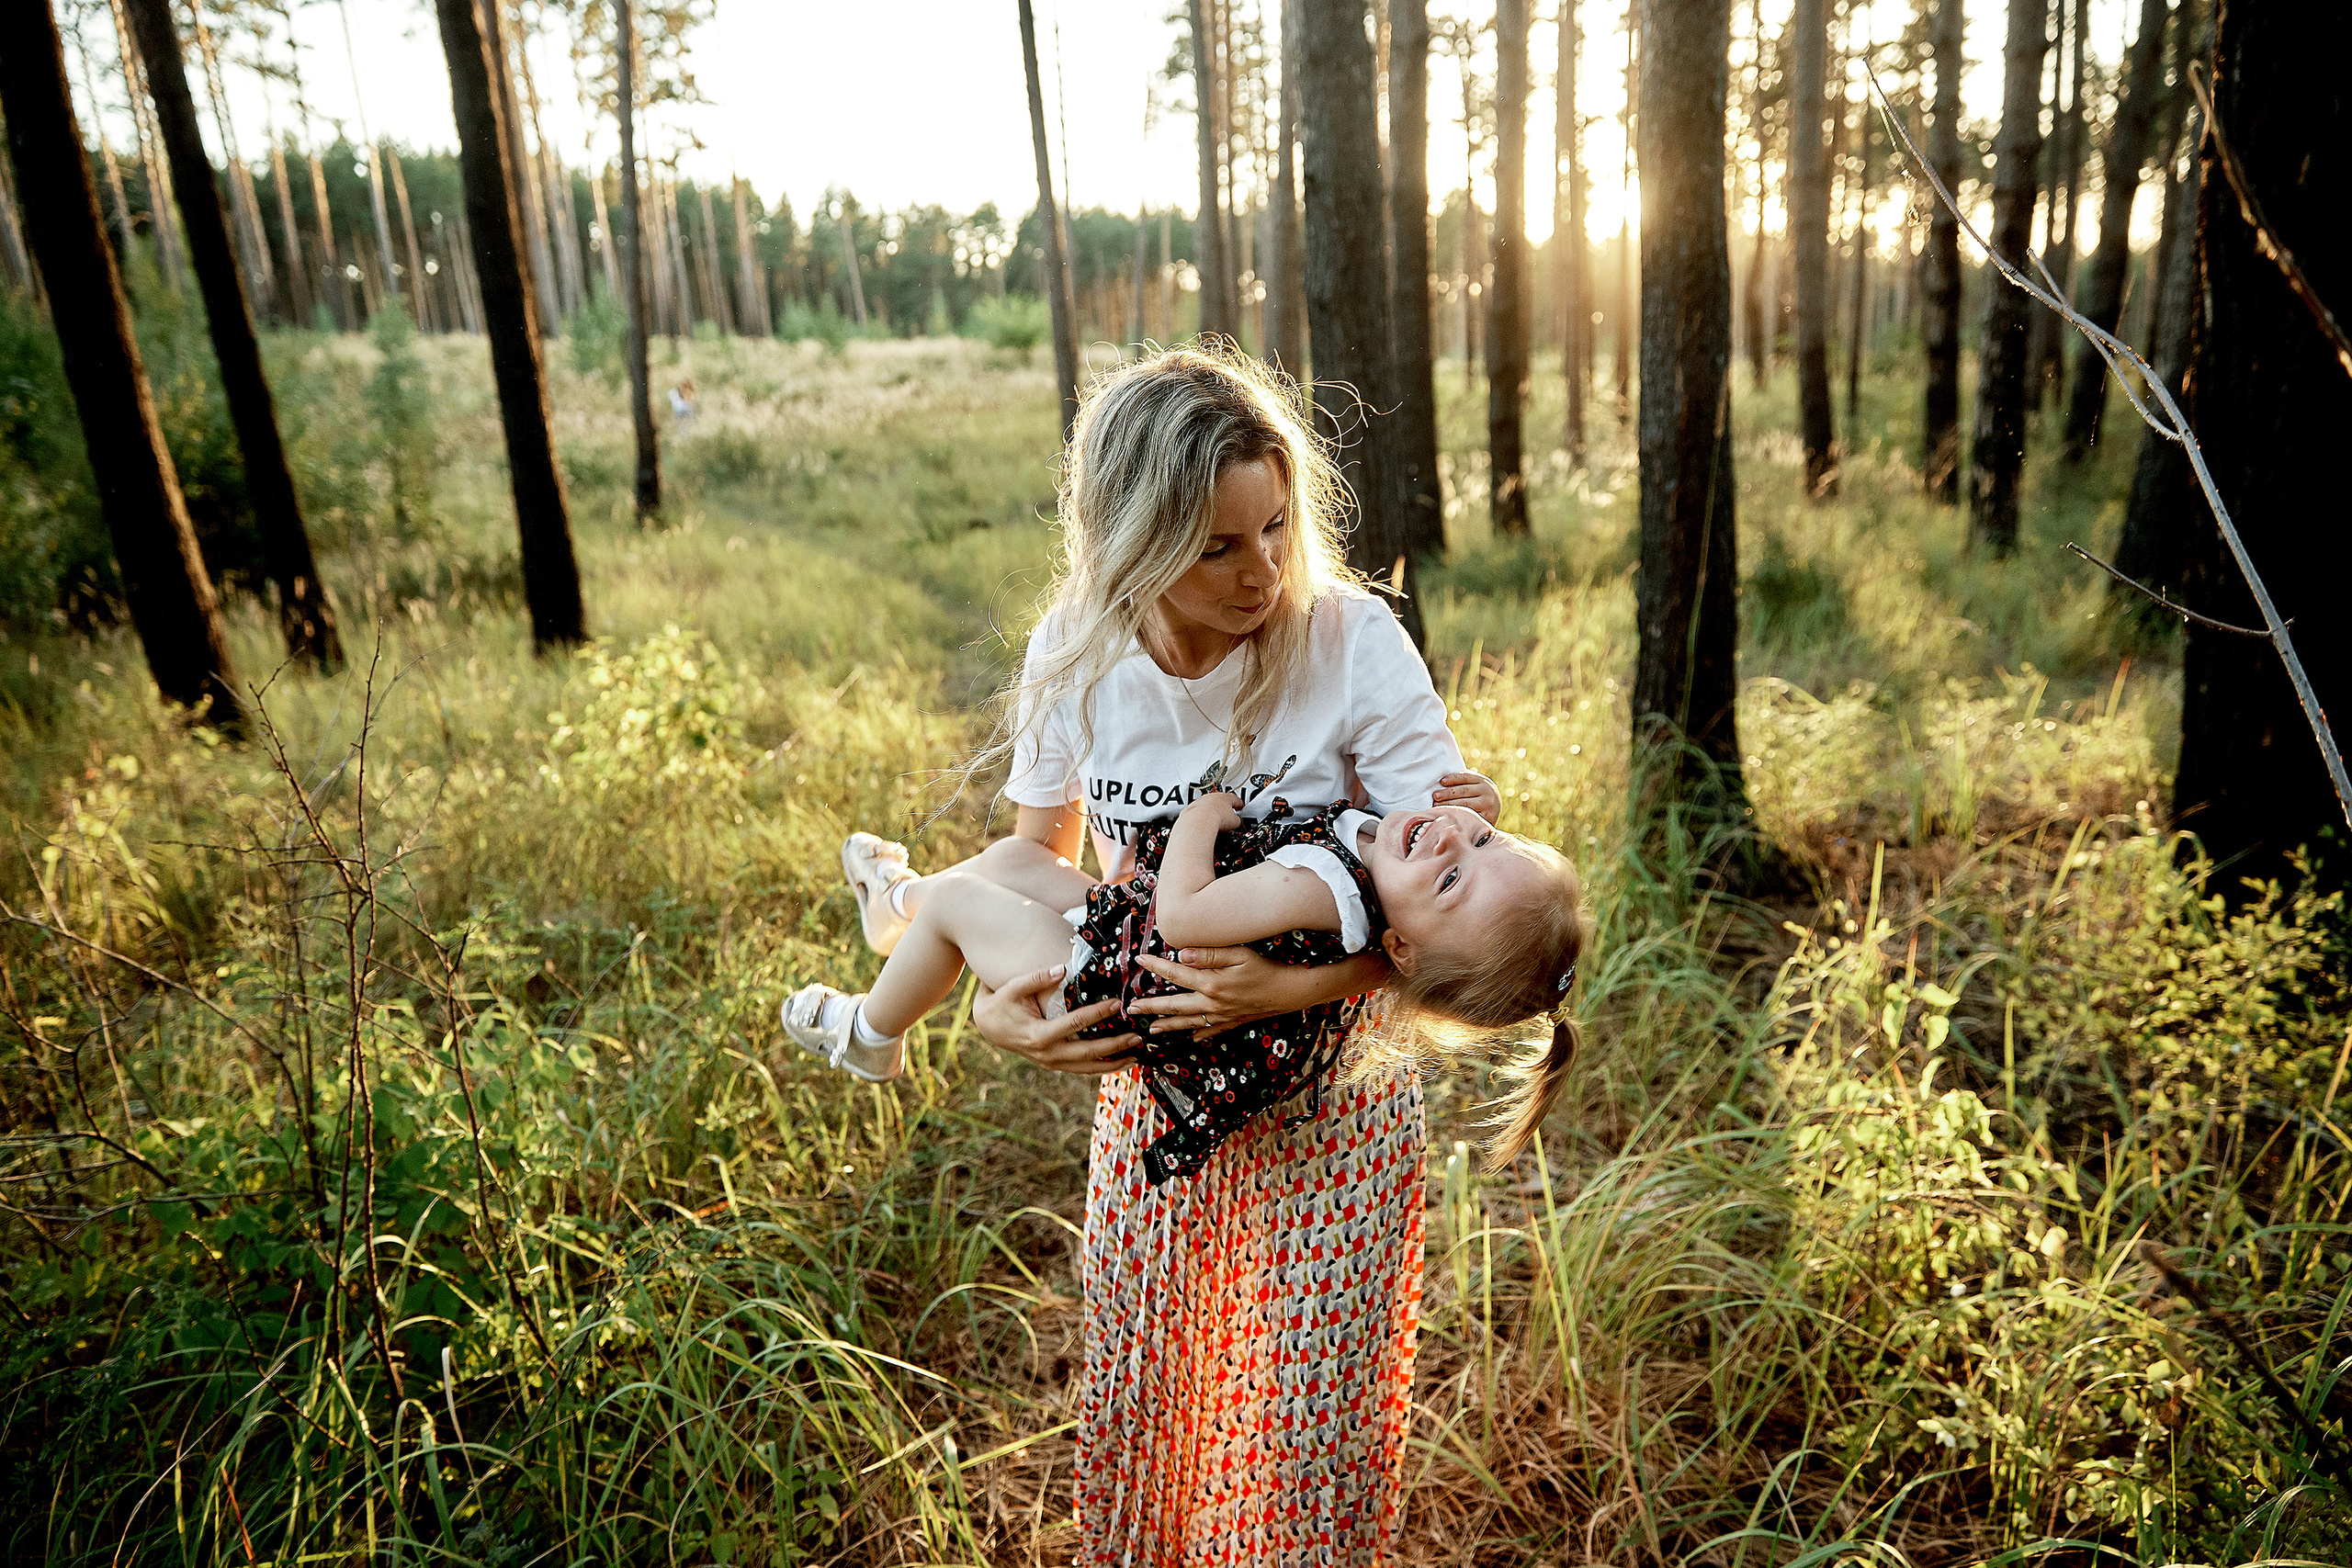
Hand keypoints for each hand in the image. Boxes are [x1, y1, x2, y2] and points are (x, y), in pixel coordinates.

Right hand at [970, 965, 1139, 1075]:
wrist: (989, 1026)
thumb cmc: (1002, 1003)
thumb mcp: (1013, 988)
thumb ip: (1036, 978)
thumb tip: (1063, 969)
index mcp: (1038, 1035)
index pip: (1075, 1024)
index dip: (1098, 1013)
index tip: (1118, 1003)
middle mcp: (1047, 1054)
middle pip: (1087, 1054)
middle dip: (1114, 1046)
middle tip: (1137, 1037)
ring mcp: (1051, 1063)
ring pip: (1086, 1068)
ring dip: (1113, 1063)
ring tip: (1136, 1056)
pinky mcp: (1054, 1065)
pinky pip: (1081, 1069)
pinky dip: (1102, 1067)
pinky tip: (1120, 1062)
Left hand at [1129, 945, 1293, 1037]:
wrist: (1290, 991)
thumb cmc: (1266, 967)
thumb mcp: (1239, 953)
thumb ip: (1209, 954)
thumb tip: (1181, 954)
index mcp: (1210, 983)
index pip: (1175, 973)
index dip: (1155, 966)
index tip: (1138, 961)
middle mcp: (1212, 1002)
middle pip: (1174, 1005)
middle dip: (1150, 1007)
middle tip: (1131, 1009)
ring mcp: (1221, 1015)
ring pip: (1187, 1022)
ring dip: (1167, 1025)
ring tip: (1151, 1030)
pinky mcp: (1232, 1021)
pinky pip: (1209, 1031)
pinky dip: (1197, 1034)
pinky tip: (1189, 1037)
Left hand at [1177, 789, 1243, 833]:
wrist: (1198, 822)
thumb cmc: (1215, 819)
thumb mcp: (1234, 822)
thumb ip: (1237, 820)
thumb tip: (1237, 823)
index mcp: (1225, 797)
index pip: (1235, 799)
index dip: (1239, 804)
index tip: (1240, 807)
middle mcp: (1212, 797)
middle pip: (1221, 802)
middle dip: (1224, 809)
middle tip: (1227, 818)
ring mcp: (1201, 801)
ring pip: (1209, 806)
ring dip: (1212, 813)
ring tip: (1215, 824)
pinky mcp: (1191, 808)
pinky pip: (1199, 812)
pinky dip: (1202, 817)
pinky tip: (1204, 825)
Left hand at [1434, 770, 1501, 822]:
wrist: (1493, 811)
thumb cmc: (1476, 795)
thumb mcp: (1475, 786)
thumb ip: (1463, 781)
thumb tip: (1440, 780)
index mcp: (1483, 781)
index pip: (1466, 777)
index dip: (1453, 779)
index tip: (1441, 782)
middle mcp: (1488, 792)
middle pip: (1464, 791)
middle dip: (1448, 793)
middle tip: (1435, 796)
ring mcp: (1487, 806)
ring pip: (1465, 804)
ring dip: (1449, 804)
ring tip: (1436, 805)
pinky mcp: (1486, 818)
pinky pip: (1468, 816)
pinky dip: (1456, 815)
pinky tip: (1446, 814)